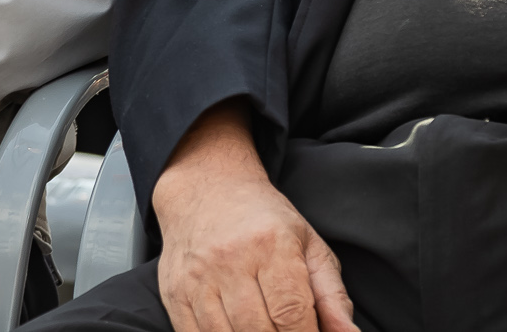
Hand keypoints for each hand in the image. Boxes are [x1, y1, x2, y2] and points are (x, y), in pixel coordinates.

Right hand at [150, 102, 356, 331]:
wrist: (206, 189)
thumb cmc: (263, 221)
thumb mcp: (308, 245)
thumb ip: (332, 295)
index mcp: (271, 245)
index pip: (292, 314)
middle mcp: (229, 260)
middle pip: (260, 331)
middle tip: (287, 331)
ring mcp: (197, 278)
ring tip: (263, 328)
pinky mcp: (174, 292)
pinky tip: (235, 330)